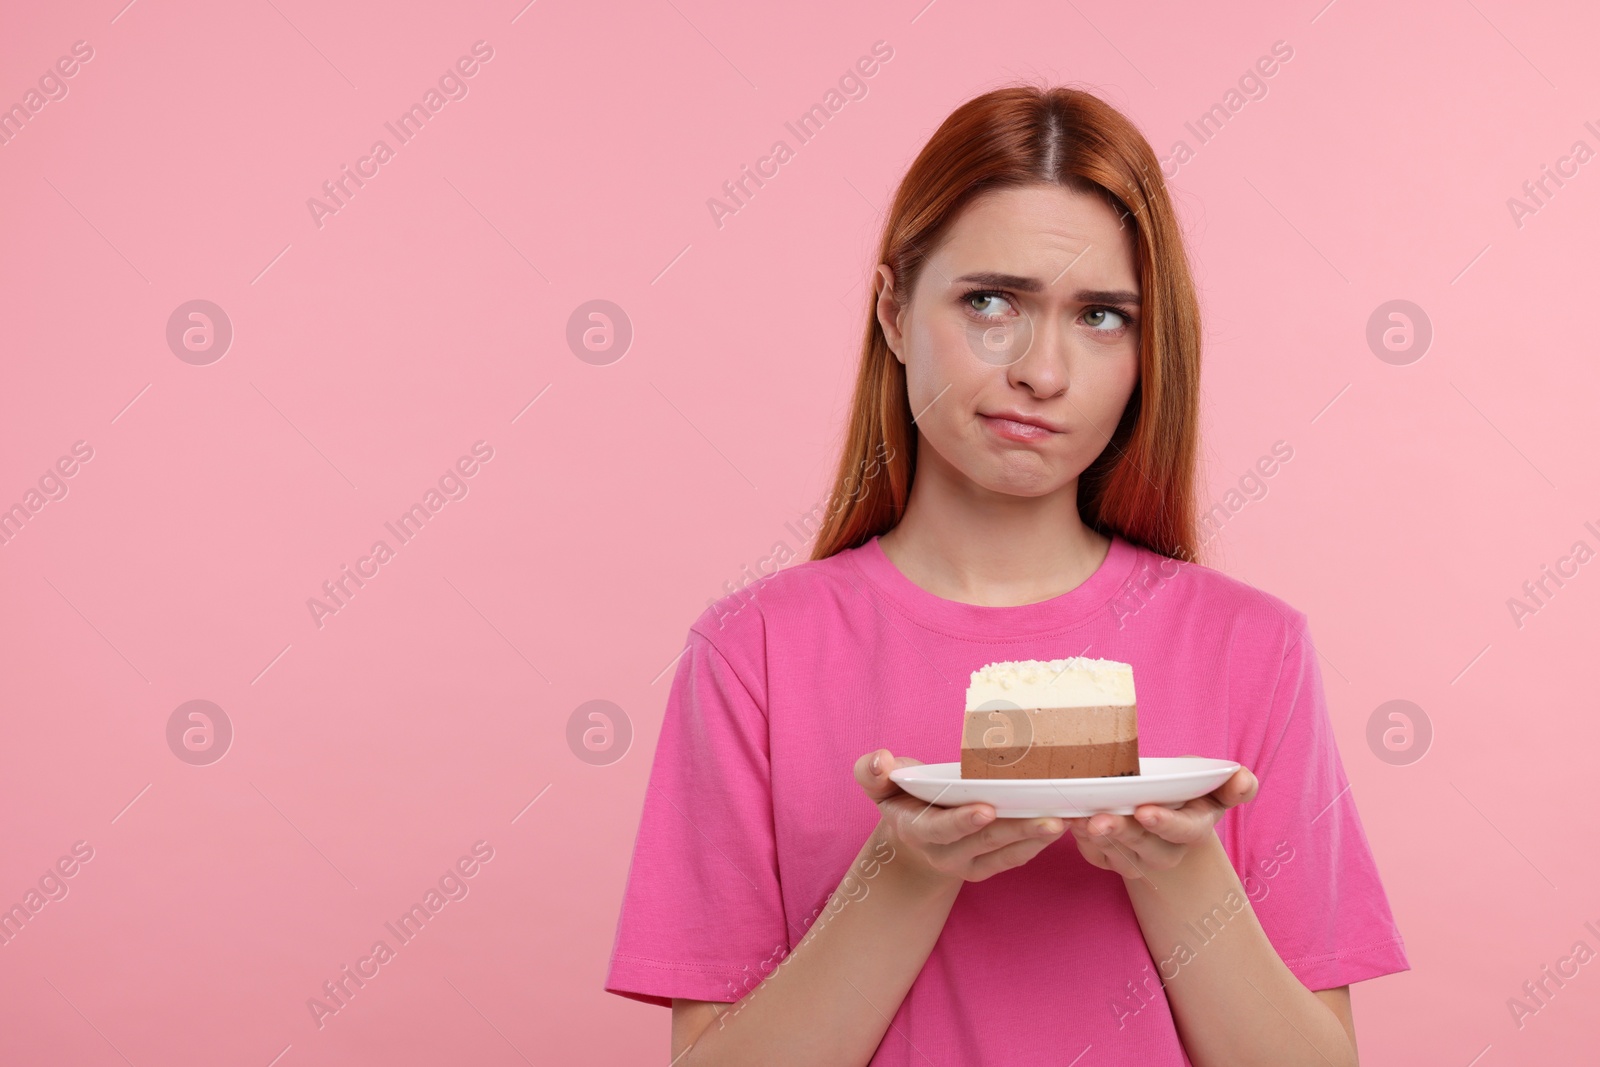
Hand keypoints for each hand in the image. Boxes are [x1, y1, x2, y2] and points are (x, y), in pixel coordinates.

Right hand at [854, 748, 1067, 883]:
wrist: (910, 835)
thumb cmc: (900, 797)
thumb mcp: (878, 783)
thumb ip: (872, 771)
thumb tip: (881, 760)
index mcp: (916, 828)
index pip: (940, 828)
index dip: (962, 820)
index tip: (987, 809)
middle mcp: (942, 852)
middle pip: (983, 842)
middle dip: (1017, 829)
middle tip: (1050, 817)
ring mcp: (966, 863)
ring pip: (1004, 852)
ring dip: (1036, 838)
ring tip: (1065, 821)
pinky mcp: (985, 867)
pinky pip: (1013, 859)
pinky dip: (1037, 845)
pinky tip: (1060, 828)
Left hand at [1065, 760, 1258, 880]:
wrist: (1162, 810)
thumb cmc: (1189, 791)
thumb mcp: (1214, 784)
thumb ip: (1233, 785)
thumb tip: (1244, 779)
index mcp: (1192, 829)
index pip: (1183, 832)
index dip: (1165, 823)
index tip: (1145, 810)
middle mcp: (1165, 850)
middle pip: (1144, 847)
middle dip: (1122, 833)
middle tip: (1100, 819)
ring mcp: (1137, 858)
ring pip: (1117, 855)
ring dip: (1096, 839)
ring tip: (1079, 819)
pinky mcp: (1110, 858)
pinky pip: (1095, 856)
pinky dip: (1082, 842)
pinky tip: (1070, 822)